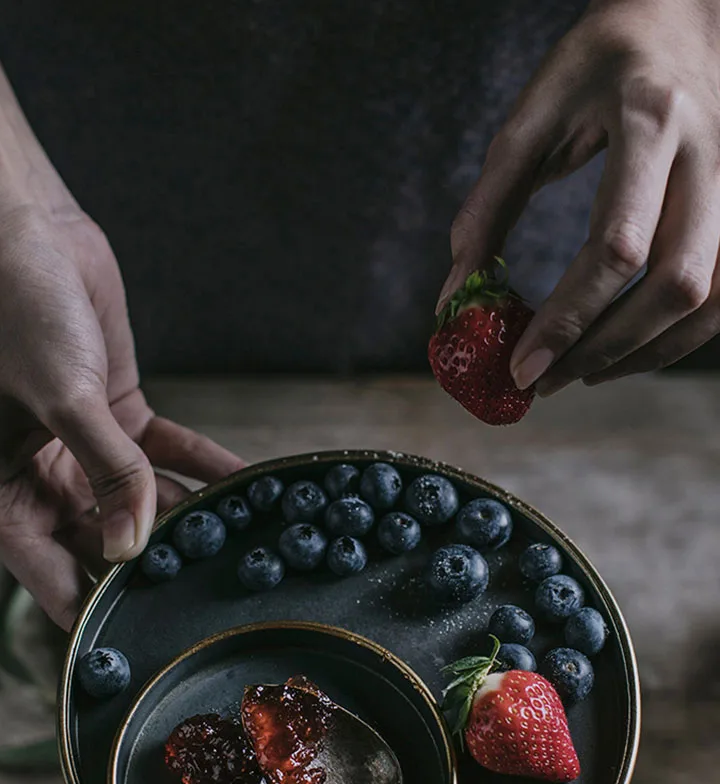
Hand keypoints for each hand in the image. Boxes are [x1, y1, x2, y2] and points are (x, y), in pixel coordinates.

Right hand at [0, 203, 243, 629]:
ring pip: (147, 511)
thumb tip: (133, 547)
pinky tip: (255, 492)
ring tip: (256, 549)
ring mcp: (83, 461)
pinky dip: (208, 475)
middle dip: (164, 571)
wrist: (28, 230)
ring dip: (196, 524)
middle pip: (108, 556)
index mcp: (0, 501)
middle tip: (228, 594)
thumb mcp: (65, 398)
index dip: (107, 617)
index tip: (164, 640)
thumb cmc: (18, 311)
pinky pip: (171, 465)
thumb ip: (109, 473)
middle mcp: (39, 490)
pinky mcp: (120, 429)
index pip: (57, 586)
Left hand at [437, 0, 719, 394]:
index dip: (568, 319)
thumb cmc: (601, 61)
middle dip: (605, 349)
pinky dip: (674, 339)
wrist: (684, 16)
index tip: (521, 366)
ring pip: (710, 301)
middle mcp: (710, 156)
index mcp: (650, 120)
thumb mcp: (534, 115)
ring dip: (644, 355)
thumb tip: (455, 296)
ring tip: (580, 375)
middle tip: (544, 381)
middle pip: (675, 284)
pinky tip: (624, 351)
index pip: (617, 246)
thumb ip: (490, 205)